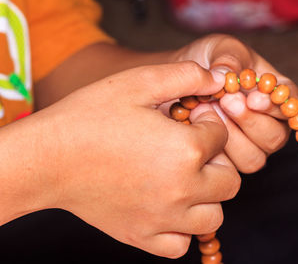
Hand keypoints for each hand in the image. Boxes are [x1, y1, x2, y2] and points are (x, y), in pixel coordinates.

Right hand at [18, 62, 240, 257]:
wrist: (46, 159)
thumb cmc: (90, 117)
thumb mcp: (138, 82)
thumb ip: (186, 75)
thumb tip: (219, 77)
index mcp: (186, 150)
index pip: (222, 136)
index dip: (208, 121)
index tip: (188, 118)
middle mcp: (182, 190)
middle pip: (229, 179)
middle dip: (217, 159)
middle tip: (190, 148)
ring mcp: (163, 219)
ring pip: (213, 215)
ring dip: (206, 196)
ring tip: (183, 178)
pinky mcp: (142, 237)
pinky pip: (181, 244)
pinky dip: (182, 228)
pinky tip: (167, 206)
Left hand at [172, 34, 297, 172]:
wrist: (183, 81)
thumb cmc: (209, 63)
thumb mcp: (220, 49)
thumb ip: (229, 58)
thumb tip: (227, 75)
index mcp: (277, 95)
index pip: (290, 105)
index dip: (275, 105)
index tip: (253, 98)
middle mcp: (270, 124)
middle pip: (275, 138)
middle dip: (249, 122)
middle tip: (226, 102)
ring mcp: (250, 145)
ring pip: (253, 158)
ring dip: (230, 137)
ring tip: (206, 110)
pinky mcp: (229, 160)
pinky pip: (230, 167)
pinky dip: (213, 148)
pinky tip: (197, 125)